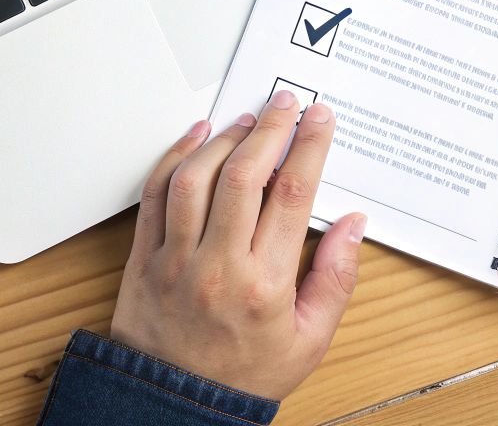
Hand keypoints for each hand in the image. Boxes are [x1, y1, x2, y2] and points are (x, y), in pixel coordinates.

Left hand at [110, 91, 365, 399]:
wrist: (174, 404)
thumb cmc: (243, 376)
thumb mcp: (309, 340)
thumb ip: (336, 279)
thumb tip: (353, 226)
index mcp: (266, 285)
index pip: (292, 196)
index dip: (309, 148)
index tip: (319, 120)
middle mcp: (219, 265)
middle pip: (245, 175)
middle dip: (270, 129)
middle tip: (285, 103)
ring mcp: (176, 259)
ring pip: (197, 177)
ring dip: (224, 139)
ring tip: (247, 121)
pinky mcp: (144, 257)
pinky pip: (155, 194)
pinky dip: (174, 158)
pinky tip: (195, 139)